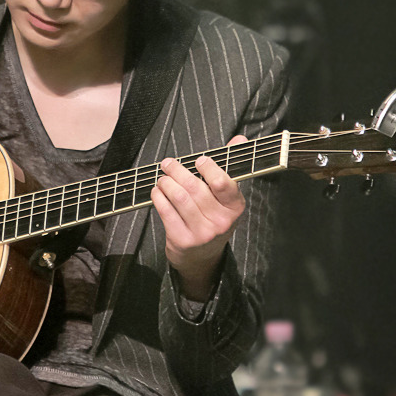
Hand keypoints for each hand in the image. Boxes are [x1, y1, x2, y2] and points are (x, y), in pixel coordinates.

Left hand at [150, 135, 247, 301]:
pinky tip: (157, 191)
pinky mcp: (182, 240)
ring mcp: (202, 233)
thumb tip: (239, 139)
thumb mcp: (225, 197)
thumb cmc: (212, 217)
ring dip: (166, 183)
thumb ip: (229, 166)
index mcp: (235, 207)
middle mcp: (221, 222)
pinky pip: (166, 212)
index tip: (198, 160)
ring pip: (179, 198)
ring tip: (162, 178)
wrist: (201, 256)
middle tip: (168, 163)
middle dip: (178, 171)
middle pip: (196, 188)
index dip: (210, 168)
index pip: (224, 183)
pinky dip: (158, 197)